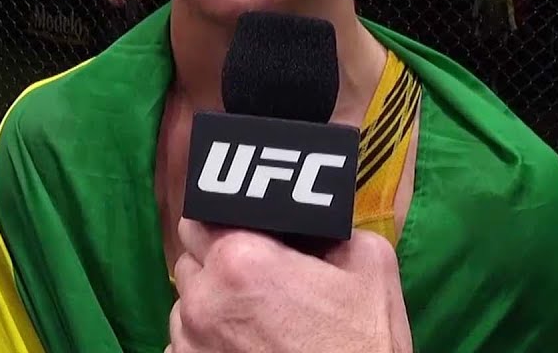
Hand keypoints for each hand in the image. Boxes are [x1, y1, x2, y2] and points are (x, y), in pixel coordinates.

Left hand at [167, 219, 412, 352]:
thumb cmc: (360, 345)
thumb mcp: (371, 266)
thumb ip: (331, 230)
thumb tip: (314, 225)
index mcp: (241, 261)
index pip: (200, 219)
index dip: (224, 224)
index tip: (245, 236)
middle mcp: (204, 301)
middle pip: (191, 262)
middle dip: (217, 264)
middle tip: (257, 278)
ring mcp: (191, 345)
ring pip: (186, 306)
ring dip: (211, 306)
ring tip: (255, 320)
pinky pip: (186, 347)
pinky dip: (208, 344)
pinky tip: (247, 349)